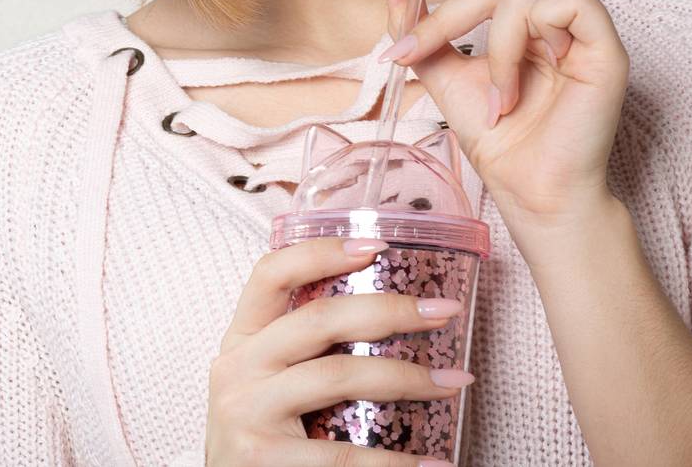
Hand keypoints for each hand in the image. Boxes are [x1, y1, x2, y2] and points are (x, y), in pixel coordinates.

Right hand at [205, 237, 472, 466]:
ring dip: (408, 377)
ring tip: (454, 383)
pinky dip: (397, 462)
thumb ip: (301, 351)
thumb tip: (387, 315)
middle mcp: (237, 368)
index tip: (377, 246)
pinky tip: (433, 463)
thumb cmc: (263, 438)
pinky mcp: (264, 458)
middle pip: (318, 319)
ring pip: (338, 374)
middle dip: (390, 310)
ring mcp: (247, 412)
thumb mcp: (265, 383)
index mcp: (240, 340)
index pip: (270, 274)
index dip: (321, 252)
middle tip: (444, 313)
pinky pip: (345, 454)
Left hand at [376, 0, 629, 226]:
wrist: (529, 191)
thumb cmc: (496, 138)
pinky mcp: (606, 48)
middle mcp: (550, 19)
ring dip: (496, 49)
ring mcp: (579, 32)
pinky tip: (538, 74)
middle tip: (414, 46)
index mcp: (519, 20)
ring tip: (498, 100)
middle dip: (447, 11)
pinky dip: (538, 34)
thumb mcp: (440, 72)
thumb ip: (415, 24)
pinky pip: (573, 1)